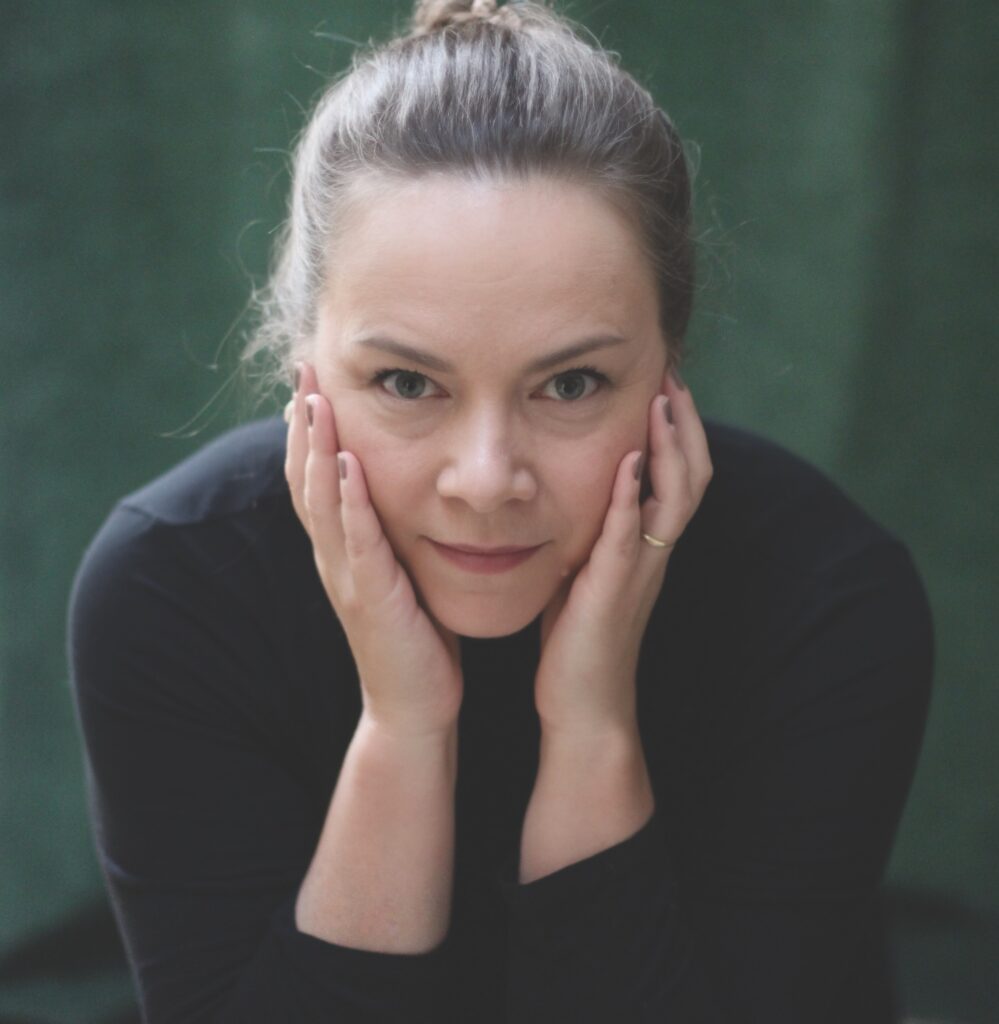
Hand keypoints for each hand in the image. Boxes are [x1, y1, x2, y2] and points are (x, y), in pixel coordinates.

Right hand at [285, 362, 463, 737]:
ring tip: (314, 399)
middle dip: (303, 421)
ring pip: (322, 502)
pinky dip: (349, 501)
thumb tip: (401, 489)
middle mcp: (334, 557)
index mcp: (342, 548)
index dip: (308, 427)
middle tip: (303, 366)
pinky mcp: (370, 599)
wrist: (415, 706)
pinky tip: (348, 464)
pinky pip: (358, 542)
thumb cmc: (414, 635)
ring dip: (316, 449)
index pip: (316, 476)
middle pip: (306, 477)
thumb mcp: (398, 572)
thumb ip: (391, 531)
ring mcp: (347, 578)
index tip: (312, 377)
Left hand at [534, 371, 712, 735]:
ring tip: (663, 400)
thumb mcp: (589, 574)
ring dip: (671, 447)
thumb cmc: (578, 639)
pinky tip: (628, 460)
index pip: (679, 475)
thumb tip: (580, 493)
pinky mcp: (613, 590)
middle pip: (693, 475)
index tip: (664, 380)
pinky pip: (630, 536)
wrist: (584, 706)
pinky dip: (632, 496)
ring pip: (675, 499)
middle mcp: (654, 553)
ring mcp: (640, 571)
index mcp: (648, 546)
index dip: (679, 429)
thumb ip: (595, 533)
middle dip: (685, 422)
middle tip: (673, 372)